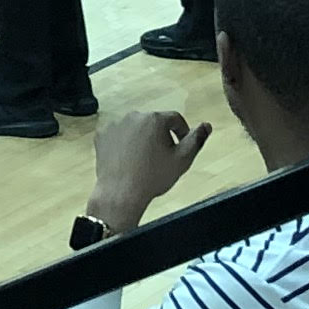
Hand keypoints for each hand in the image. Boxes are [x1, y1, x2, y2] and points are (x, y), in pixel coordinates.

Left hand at [86, 108, 208, 229]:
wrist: (121, 192)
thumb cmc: (154, 177)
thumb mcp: (182, 160)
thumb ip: (196, 140)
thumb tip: (206, 125)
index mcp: (155, 119)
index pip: (175, 119)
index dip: (182, 131)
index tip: (181, 146)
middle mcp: (134, 116)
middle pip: (154, 122)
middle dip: (161, 136)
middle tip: (163, 156)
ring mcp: (115, 125)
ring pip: (135, 128)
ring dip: (142, 138)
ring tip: (145, 159)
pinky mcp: (102, 135)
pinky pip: (118, 135)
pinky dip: (124, 143)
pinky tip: (128, 159)